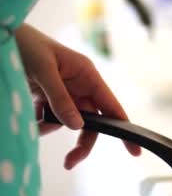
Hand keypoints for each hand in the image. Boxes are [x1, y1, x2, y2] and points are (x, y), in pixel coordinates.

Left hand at [15, 24, 140, 168]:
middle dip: (81, 142)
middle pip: (91, 122)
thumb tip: (77, 126)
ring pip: (69, 122)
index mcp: (88, 75)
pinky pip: (50, 119)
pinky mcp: (47, 97)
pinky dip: (40, 123)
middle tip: (70, 162)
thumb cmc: (25, 43)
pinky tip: (28, 116)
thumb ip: (60, 98)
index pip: (112, 107)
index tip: (134, 150)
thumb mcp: (43, 70)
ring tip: (34, 125)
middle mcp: (80, 86)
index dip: (124, 130)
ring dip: (53, 128)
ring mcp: (64, 92)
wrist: (1, 34)